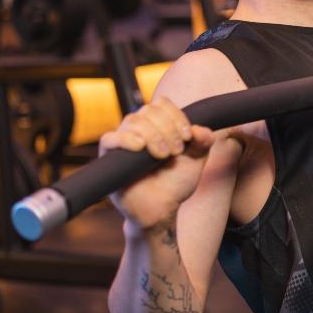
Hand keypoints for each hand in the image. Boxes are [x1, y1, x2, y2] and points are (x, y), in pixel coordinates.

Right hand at [99, 97, 215, 230]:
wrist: (161, 209)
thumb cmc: (175, 183)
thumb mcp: (196, 160)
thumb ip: (203, 142)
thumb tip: (200, 129)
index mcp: (157, 125)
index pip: (162, 104)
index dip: (176, 116)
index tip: (188, 137)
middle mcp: (138, 129)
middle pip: (148, 111)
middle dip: (167, 129)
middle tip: (176, 151)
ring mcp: (122, 142)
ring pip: (132, 121)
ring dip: (152, 134)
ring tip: (162, 155)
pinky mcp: (108, 158)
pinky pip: (109, 138)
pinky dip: (126, 139)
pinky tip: (140, 147)